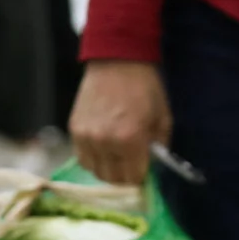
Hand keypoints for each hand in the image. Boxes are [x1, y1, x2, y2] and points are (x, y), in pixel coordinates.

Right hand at [69, 60, 171, 185]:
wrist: (117, 60)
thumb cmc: (145, 88)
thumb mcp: (163, 118)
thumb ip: (159, 148)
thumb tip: (153, 168)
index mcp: (130, 140)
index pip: (133, 178)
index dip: (141, 176)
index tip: (144, 169)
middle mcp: (105, 142)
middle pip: (113, 179)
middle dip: (125, 176)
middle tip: (131, 164)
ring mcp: (86, 136)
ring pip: (95, 171)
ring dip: (108, 169)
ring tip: (116, 157)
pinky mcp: (74, 129)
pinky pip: (82, 157)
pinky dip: (93, 158)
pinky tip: (102, 149)